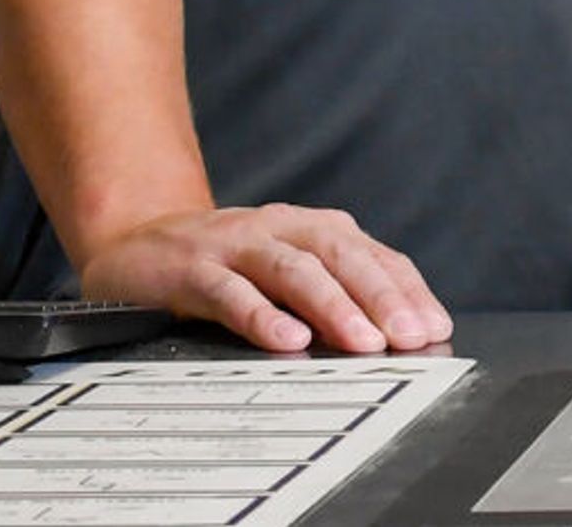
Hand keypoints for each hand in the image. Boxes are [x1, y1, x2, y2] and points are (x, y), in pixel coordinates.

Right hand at [76, 204, 448, 355]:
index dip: (407, 290)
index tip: (434, 327)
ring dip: (334, 306)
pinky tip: (289, 340)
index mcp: (314, 229)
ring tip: (365, 343)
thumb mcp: (285, 273)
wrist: (137, 243)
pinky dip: (262, 315)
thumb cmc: (226, 265)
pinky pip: (231, 292)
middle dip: (383, 298)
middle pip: (343, 257)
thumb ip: (331, 295)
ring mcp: (237, 244)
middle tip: (412, 337)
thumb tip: (389, 338)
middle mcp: (282, 228)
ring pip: (295, 270)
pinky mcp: (192, 268)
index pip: (374, 256)